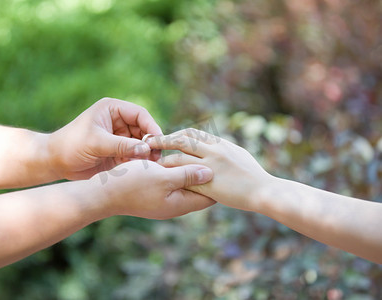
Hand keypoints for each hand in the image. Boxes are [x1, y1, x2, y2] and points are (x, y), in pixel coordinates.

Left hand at [48, 98, 162, 179]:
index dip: (151, 127)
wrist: (55, 162)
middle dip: (151, 142)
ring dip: (147, 153)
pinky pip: (135, 155)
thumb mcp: (97, 143)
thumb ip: (122, 145)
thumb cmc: (71, 145)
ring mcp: (119, 137)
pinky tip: (142, 169)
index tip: (158, 141)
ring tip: (151, 164)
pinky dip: (140, 162)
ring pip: (142, 144)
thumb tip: (147, 149)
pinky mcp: (118, 152)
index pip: (140, 114)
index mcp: (112, 109)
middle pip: (144, 129)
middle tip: (157, 157)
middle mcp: (118, 121)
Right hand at [92, 160, 215, 219]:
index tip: (224, 166)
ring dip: (190, 171)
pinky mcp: (153, 194)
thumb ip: (188, 175)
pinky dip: (176, 171)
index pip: (209, 197)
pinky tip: (176, 158)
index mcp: (180, 204)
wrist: (103, 193)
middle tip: (215, 157)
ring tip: (198, 154)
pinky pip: (172, 182)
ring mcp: (163, 200)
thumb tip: (211, 173)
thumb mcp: (163, 177)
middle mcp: (174, 205)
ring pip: (184, 185)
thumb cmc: (133, 184)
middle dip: (206, 175)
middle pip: (199, 191)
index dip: (218, 182)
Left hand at [146, 128, 274, 210]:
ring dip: (163, 160)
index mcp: (219, 143)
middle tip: (148, 143)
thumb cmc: (254, 175)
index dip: (175, 135)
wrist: (264, 191)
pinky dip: (172, 178)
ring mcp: (210, 166)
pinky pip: (183, 178)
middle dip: (162, 140)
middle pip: (181, 141)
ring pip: (178, 159)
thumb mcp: (238, 154)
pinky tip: (162, 181)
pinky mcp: (208, 183)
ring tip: (151, 164)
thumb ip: (222, 149)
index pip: (191, 134)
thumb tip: (213, 145)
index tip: (165, 138)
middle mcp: (213, 151)